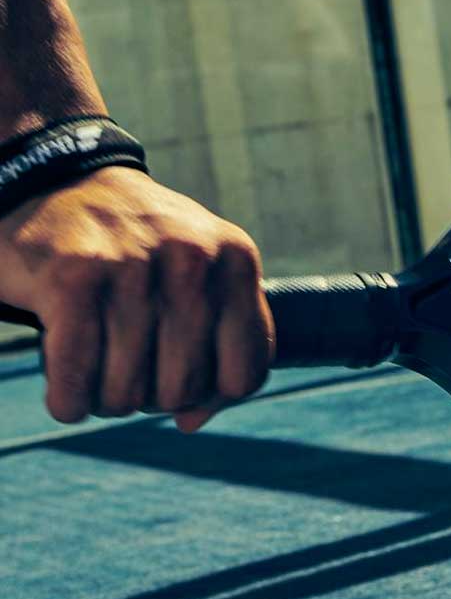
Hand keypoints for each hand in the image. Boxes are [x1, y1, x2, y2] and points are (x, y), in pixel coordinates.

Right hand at [0, 166, 274, 431]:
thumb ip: (217, 345)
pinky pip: (76, 380)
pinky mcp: (72, 277)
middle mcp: (193, 259)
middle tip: (128, 374)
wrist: (59, 176)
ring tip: (97, 375)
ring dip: (105, 401)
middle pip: (183, 388)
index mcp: (236, 260)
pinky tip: (66, 393)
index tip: (182, 385)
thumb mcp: (200, 276)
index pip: (245, 373)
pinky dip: (68, 401)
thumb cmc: (137, 249)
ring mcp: (133, 265)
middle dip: (151, 397)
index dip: (212, 396)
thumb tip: (192, 421)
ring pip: (128, 392)